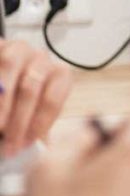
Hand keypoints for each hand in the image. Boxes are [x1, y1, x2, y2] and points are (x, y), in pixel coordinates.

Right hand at [0, 38, 72, 156]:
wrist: (4, 67)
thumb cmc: (21, 92)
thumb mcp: (35, 107)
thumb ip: (38, 123)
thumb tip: (42, 150)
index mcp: (58, 73)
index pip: (53, 99)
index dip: (38, 124)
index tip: (24, 145)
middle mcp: (41, 58)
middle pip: (30, 89)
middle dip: (17, 122)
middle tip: (8, 145)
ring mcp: (18, 50)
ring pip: (9, 78)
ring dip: (1, 107)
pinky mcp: (1, 46)